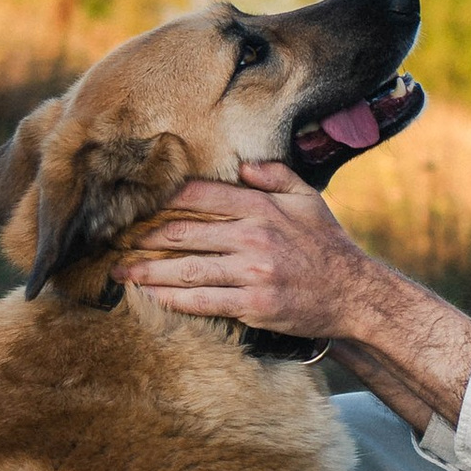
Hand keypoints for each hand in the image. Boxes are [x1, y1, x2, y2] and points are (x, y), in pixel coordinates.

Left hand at [124, 161, 365, 340]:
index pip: (201, 196)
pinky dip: (172, 299)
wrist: (355, 294)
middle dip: (144, 238)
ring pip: (185, 269)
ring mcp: (251, 273)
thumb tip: (242, 165)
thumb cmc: (328, 246)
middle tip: (115, 241)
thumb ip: (274, 176)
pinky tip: (150, 296)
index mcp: (261, 208)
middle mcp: (252, 237)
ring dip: (147, 271)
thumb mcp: (308, 199)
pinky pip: (202, 301)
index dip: (163, 199)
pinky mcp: (252, 304)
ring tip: (120, 272)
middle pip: (183, 233)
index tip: (137, 204)